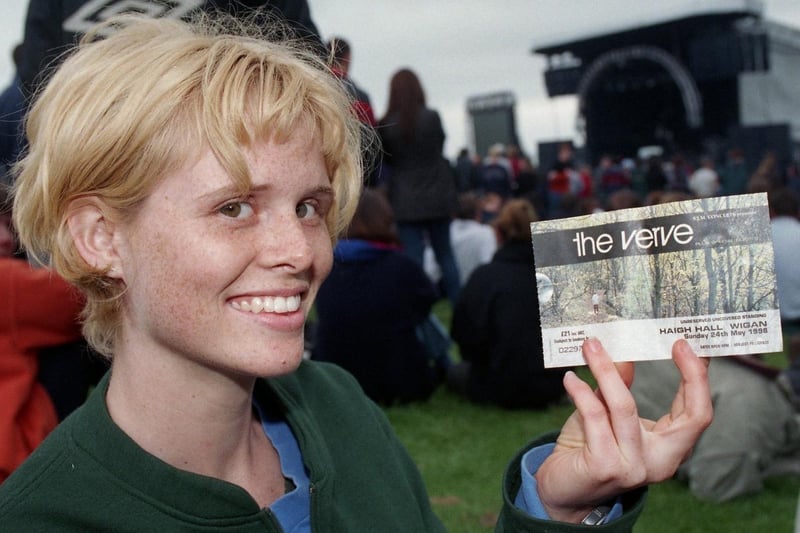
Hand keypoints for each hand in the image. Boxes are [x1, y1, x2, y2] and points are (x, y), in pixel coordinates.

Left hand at [535, 337, 711, 522]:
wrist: (562, 491)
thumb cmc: (588, 450)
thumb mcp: (609, 416)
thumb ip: (619, 389)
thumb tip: (626, 355)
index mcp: (669, 449)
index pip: (699, 414)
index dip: (699, 378)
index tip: (687, 344)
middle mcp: (659, 462)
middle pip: (690, 416)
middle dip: (688, 375)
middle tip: (674, 341)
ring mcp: (633, 467)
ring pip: (626, 407)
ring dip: (607, 370)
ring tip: (591, 346)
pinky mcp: (604, 467)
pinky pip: (595, 417)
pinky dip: (581, 392)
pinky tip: (570, 379)